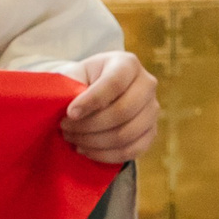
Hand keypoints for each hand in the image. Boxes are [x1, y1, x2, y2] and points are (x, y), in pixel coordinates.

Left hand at [60, 49, 158, 163]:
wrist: (99, 91)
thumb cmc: (85, 81)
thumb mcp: (75, 75)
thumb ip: (71, 88)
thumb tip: (71, 113)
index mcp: (127, 64)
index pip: (114, 83)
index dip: (91, 101)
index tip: (70, 113)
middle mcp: (147, 84)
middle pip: (122, 112)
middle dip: (89, 125)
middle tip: (65, 128)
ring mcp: (153, 109)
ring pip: (126, 134)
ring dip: (94, 142)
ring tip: (73, 139)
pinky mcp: (151, 132)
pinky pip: (131, 151)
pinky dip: (105, 155)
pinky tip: (86, 149)